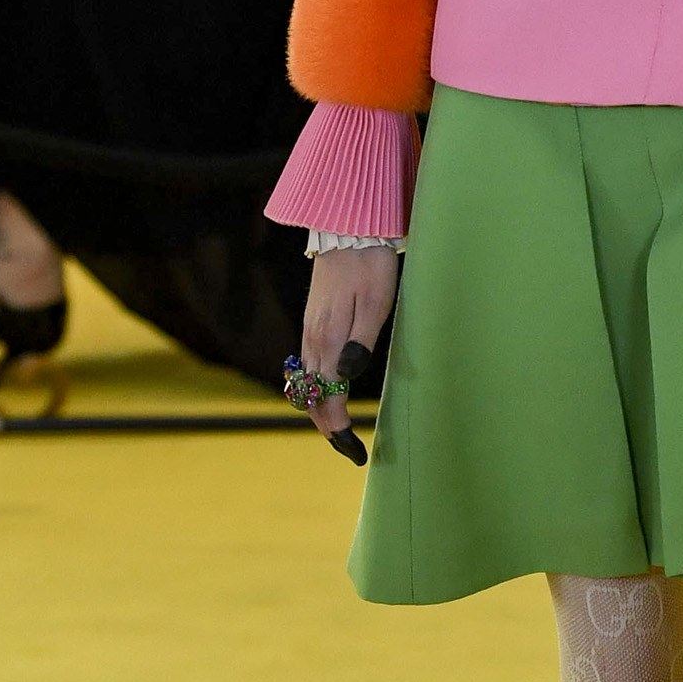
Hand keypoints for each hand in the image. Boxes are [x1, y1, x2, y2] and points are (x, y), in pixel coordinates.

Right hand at [299, 247, 401, 459]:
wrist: (348, 229)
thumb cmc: (370, 265)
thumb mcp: (376, 303)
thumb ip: (361, 342)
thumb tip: (345, 379)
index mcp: (328, 340)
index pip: (326, 398)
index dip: (338, 429)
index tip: (355, 452)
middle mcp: (312, 340)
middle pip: (310, 398)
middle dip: (327, 427)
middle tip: (350, 450)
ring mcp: (310, 331)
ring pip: (306, 384)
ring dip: (320, 410)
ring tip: (341, 430)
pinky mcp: (313, 322)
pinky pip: (308, 367)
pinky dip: (317, 389)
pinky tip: (331, 394)